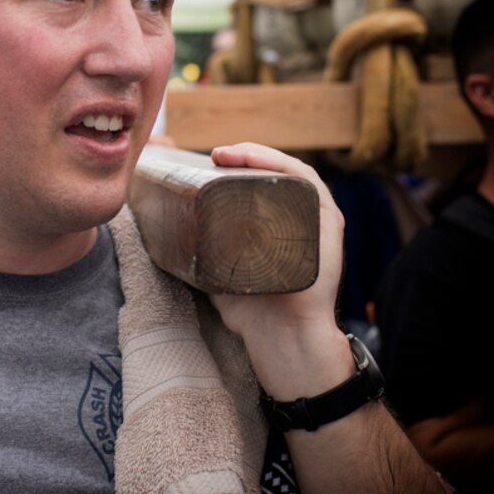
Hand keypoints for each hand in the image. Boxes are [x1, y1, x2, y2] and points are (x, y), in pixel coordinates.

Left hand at [206, 142, 344, 343]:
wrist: (281, 338)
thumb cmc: (252, 311)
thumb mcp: (220, 272)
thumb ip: (201, 255)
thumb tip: (163, 238)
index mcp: (279, 224)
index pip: (261, 181)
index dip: (238, 163)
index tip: (208, 160)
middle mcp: (302, 217)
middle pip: (276, 172)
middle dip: (246, 155)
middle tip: (215, 154)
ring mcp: (318, 220)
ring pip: (292, 172)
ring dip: (261, 155)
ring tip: (230, 154)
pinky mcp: (330, 226)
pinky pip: (311, 185)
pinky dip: (287, 167)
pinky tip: (262, 161)